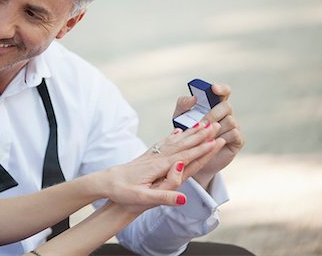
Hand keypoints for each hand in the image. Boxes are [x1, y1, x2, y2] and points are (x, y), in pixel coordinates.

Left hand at [101, 123, 224, 212]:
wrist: (105, 183)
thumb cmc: (123, 192)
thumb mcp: (142, 198)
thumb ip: (163, 197)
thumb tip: (183, 197)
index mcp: (159, 166)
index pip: (185, 156)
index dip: (201, 149)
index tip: (216, 141)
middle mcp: (158, 157)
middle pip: (183, 144)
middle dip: (201, 135)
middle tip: (216, 125)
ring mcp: (153, 154)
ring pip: (176, 141)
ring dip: (191, 132)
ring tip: (203, 123)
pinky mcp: (149, 155)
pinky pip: (165, 142)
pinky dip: (174, 136)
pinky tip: (179, 131)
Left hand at [173, 82, 243, 189]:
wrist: (191, 159)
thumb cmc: (186, 134)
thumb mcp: (179, 118)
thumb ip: (183, 105)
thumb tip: (192, 98)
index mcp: (214, 105)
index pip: (224, 91)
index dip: (221, 88)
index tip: (213, 89)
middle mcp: (226, 114)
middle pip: (226, 106)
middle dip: (213, 114)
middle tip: (202, 123)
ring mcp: (233, 127)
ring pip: (230, 121)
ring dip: (215, 129)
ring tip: (203, 137)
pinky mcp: (237, 141)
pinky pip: (234, 134)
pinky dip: (222, 138)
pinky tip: (212, 143)